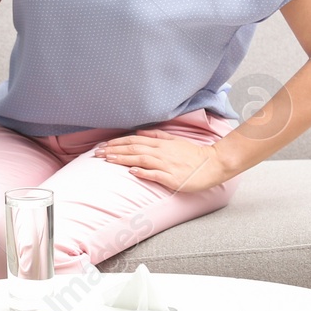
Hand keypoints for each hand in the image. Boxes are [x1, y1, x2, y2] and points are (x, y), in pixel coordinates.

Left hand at [94, 130, 231, 192]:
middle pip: (134, 149)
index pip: (134, 141)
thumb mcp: (174, 140)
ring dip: (123, 159)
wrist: (213, 164)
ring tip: (108, 160)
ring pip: (141, 159)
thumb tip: (138, 132)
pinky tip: (132, 172)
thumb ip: (156, 136)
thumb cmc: (193, 154)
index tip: (102, 146)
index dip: (117, 143)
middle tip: (97, 154)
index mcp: (161, 143)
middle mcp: (162, 152)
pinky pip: (156, 174)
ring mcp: (167, 164)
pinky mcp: (173, 177)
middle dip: (114, 150)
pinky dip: (143, 172)